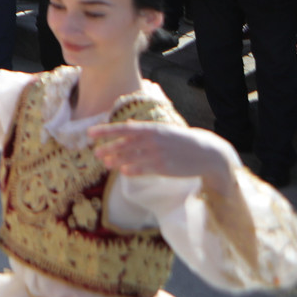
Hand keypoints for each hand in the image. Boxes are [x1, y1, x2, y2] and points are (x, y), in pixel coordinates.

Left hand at [89, 122, 238, 193]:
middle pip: (124, 144)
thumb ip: (144, 129)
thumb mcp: (163, 130)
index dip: (105, 131)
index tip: (89, 133)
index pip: (123, 128)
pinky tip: (123, 171)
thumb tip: (127, 125)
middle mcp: (153, 140)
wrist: (207, 153)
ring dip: (116, 160)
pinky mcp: (164, 168)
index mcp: (151, 128)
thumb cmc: (182, 141)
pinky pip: (143, 169)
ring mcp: (158, 154)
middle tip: (96, 153)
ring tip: (106, 163)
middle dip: (108, 148)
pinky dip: (132, 170)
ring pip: (131, 158)